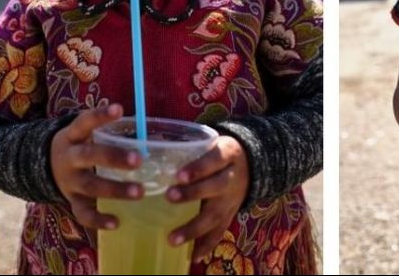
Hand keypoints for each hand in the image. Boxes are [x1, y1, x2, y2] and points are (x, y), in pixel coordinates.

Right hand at [50, 104, 142, 229]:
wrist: (44, 165)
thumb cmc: (82, 145)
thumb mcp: (89, 134)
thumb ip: (116, 135)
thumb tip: (157, 138)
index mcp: (74, 135)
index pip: (85, 121)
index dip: (100, 115)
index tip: (119, 108)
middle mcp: (69, 157)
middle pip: (89, 155)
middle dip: (113, 158)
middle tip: (139, 159)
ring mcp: (69, 181)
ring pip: (90, 185)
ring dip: (115, 189)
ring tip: (140, 192)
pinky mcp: (71, 200)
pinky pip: (83, 212)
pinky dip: (99, 219)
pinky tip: (117, 222)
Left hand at [166, 135, 248, 261]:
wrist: (251, 162)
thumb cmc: (218, 152)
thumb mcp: (209, 141)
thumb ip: (184, 146)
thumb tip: (147, 142)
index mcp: (227, 154)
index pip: (214, 159)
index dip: (198, 168)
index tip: (178, 174)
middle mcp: (232, 177)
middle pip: (216, 186)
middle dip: (193, 193)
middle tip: (169, 196)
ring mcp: (232, 199)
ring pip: (216, 214)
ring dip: (195, 228)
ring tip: (172, 238)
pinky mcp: (231, 214)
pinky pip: (220, 231)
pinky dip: (207, 245)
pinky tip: (192, 256)